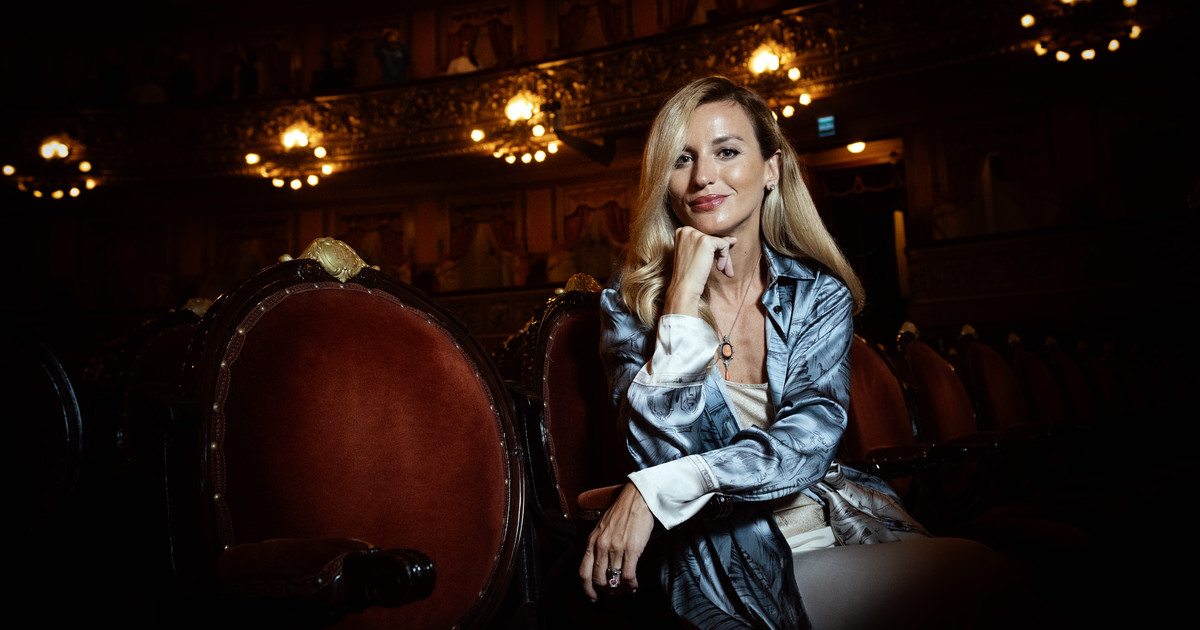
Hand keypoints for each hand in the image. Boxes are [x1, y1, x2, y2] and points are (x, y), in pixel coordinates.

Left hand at [578, 483, 655, 601]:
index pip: (583, 572)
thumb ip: (598, 545)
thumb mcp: (602, 528)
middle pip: (598, 579)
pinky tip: (633, 585)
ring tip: (625, 590)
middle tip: (614, 593)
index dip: (587, 589)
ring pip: (613, 580)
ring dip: (620, 590)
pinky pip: (627, 575)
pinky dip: (630, 585)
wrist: (636, 499)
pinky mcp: (631, 549)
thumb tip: (599, 564)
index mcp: (592, 541)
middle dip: (606, 590)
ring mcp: (616, 548)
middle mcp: (601, 546)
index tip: (592, 596)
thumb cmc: (621, 512)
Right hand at [664, 226, 737, 316]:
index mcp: (682, 232)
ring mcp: (696, 234)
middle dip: (721, 254)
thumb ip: (711, 244)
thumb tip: (733, 239)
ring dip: (725, 258)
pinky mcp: (706, 241)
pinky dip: (725, 258)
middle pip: (714, 237)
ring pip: (720, 241)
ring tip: (724, 271)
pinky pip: (724, 245)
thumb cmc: (689, 274)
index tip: (716, 263)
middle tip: (725, 269)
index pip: (706, 235)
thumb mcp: (698, 255)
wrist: (684, 287)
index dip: (713, 250)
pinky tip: (719, 268)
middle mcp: (687, 230)